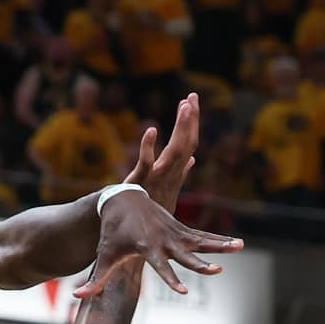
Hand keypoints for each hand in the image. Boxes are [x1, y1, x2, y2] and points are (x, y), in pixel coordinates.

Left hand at [76, 188, 241, 297]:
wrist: (120, 199)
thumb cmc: (111, 232)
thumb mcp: (103, 255)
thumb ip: (95, 279)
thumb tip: (77, 297)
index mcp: (145, 247)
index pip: (160, 267)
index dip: (170, 279)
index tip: (182, 291)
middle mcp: (163, 239)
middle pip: (184, 255)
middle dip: (199, 264)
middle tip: (215, 271)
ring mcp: (173, 232)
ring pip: (199, 240)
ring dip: (219, 245)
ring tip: (240, 247)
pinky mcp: (180, 228)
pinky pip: (202, 235)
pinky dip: (218, 239)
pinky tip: (237, 244)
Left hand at [125, 93, 199, 209]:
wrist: (132, 227)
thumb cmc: (150, 209)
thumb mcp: (169, 191)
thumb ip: (181, 173)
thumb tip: (192, 159)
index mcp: (176, 174)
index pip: (189, 144)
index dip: (192, 125)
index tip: (192, 104)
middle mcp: (170, 174)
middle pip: (186, 143)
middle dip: (190, 120)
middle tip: (192, 96)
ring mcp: (156, 178)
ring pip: (174, 150)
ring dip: (181, 127)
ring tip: (185, 105)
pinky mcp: (140, 182)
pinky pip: (146, 163)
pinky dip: (148, 147)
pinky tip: (151, 130)